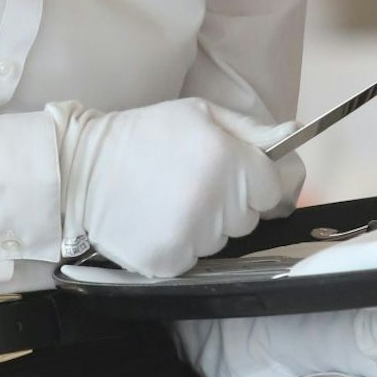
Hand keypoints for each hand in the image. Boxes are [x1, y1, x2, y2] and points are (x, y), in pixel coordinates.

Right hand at [49, 97, 303, 278]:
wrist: (81, 171)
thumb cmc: (143, 136)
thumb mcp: (199, 114)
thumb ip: (251, 129)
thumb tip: (295, 133)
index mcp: (228, 161)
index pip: (274, 187)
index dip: (254, 178)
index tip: (229, 172)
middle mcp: (217, 202)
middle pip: (250, 217)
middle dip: (231, 203)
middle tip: (191, 182)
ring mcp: (193, 237)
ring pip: (223, 241)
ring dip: (206, 225)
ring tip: (169, 200)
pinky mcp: (169, 262)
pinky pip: (194, 259)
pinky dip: (180, 246)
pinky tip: (157, 222)